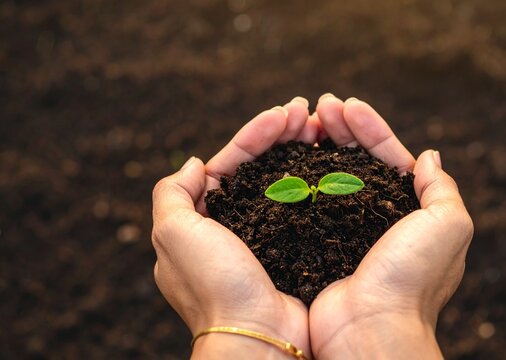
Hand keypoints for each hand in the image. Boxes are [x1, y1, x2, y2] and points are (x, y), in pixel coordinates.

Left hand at [151, 98, 316, 358]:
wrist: (257, 335)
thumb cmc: (213, 284)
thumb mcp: (172, 233)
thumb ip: (172, 193)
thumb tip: (194, 163)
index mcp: (205, 219)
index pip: (231, 163)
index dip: (255, 135)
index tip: (282, 115)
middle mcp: (237, 226)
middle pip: (262, 168)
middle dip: (283, 136)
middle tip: (308, 113)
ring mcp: (269, 238)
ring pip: (287, 182)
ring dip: (302, 152)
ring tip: (323, 126)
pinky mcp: (297, 249)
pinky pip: (306, 207)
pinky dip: (317, 182)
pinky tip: (331, 162)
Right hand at [309, 94, 473, 358]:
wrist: (370, 327)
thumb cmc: (412, 279)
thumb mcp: (449, 226)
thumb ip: (442, 189)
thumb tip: (429, 157)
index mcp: (407, 212)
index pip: (388, 157)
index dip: (370, 128)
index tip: (348, 105)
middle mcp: (374, 219)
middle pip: (355, 161)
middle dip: (341, 129)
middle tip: (322, 105)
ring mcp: (341, 230)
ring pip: (327, 176)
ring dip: (318, 144)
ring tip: (304, 118)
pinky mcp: (313, 242)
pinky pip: (304, 201)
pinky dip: (297, 175)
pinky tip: (287, 154)